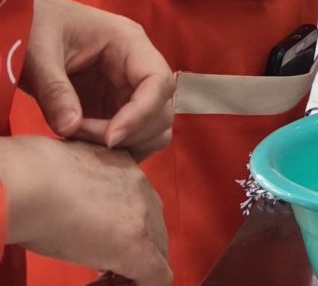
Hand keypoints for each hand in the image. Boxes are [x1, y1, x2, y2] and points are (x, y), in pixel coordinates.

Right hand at [0, 135, 171, 284]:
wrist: (33, 181)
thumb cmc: (35, 179)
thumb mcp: (70, 176)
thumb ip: (87, 193)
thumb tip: (80, 212)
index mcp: (127, 171)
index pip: (141, 209)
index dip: (124, 233)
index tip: (100, 247)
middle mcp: (143, 190)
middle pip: (155, 230)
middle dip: (134, 252)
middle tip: (102, 270)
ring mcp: (143, 218)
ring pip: (157, 252)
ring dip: (134, 269)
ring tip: (103, 280)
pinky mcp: (135, 246)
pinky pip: (155, 276)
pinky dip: (140, 285)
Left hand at [20, 0, 173, 159]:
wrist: (25, 22)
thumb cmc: (35, 25)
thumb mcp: (39, 53)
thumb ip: (54, 90)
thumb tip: (70, 128)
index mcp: (129, 42)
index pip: (158, 81)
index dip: (141, 114)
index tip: (110, 139)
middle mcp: (137, 66)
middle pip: (162, 108)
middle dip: (129, 133)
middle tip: (79, 137)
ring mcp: (127, 88)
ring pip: (154, 126)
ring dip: (126, 145)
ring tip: (80, 143)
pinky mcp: (112, 106)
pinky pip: (131, 135)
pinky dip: (114, 150)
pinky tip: (81, 146)